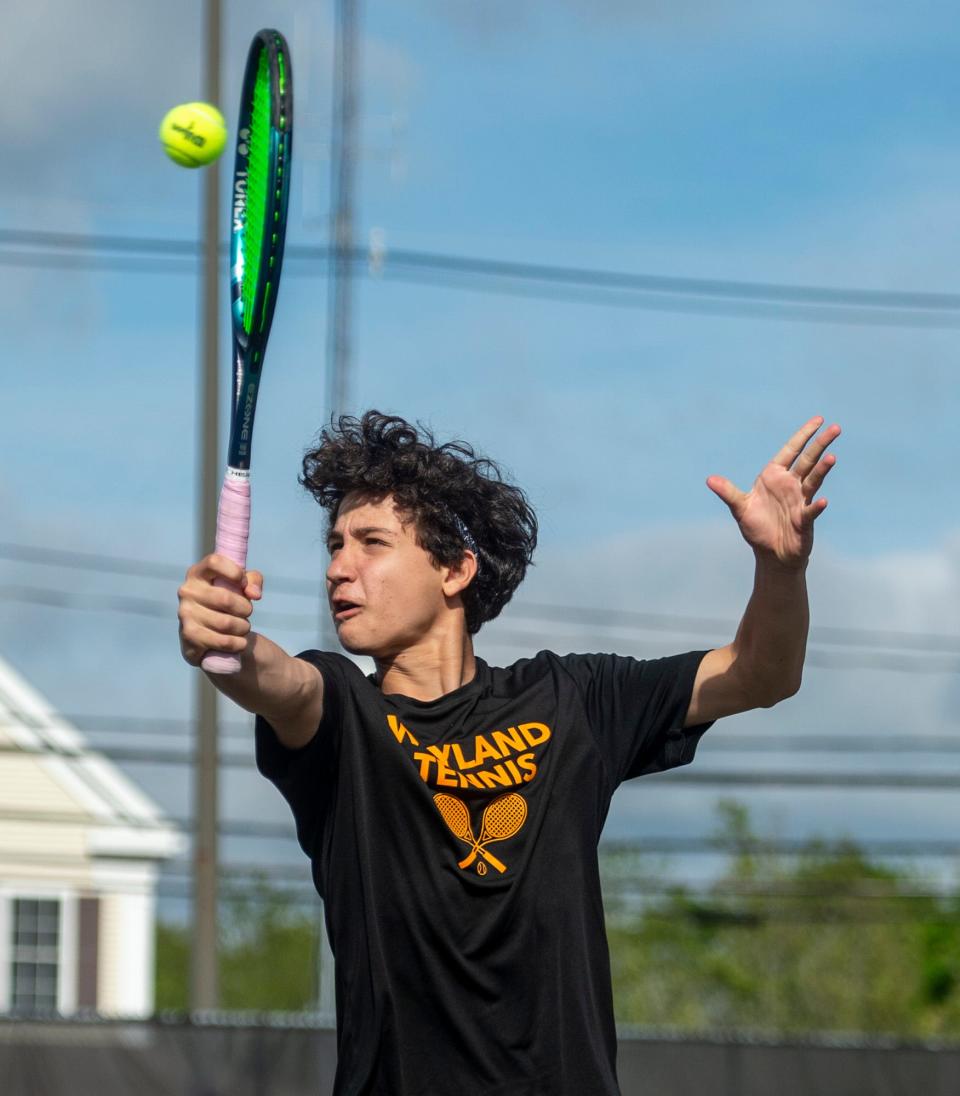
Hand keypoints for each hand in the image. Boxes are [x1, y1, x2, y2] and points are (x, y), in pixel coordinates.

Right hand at [177, 554, 263, 665]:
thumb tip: (254, 594)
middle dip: (245, 609)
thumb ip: (253, 581)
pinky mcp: (189, 635)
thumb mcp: (241, 586)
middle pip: (225, 598)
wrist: (206, 638)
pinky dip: (238, 643)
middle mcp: (187, 591)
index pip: (214, 562)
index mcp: (197, 573)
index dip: (234, 572)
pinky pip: (223, 641)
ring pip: (226, 623)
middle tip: (247, 612)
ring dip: (243, 627)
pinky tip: (240, 642)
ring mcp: (185, 613)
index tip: (243, 583)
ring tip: (242, 627)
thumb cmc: (226, 604)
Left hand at [707, 416, 839, 569]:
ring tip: (832, 457)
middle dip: (820, 444)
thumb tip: (709, 480)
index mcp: (774, 477)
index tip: (818, 419)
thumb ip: (728, 493)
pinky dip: (816, 506)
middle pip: (808, 460)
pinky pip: (811, 510)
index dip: (803, 435)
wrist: (771, 554)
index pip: (791, 450)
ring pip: (813, 480)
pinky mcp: (804, 519)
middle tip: (836, 428)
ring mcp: (800, 501)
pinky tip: (823, 501)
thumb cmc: (757, 528)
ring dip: (822, 470)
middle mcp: (790, 485)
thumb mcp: (740, 508)